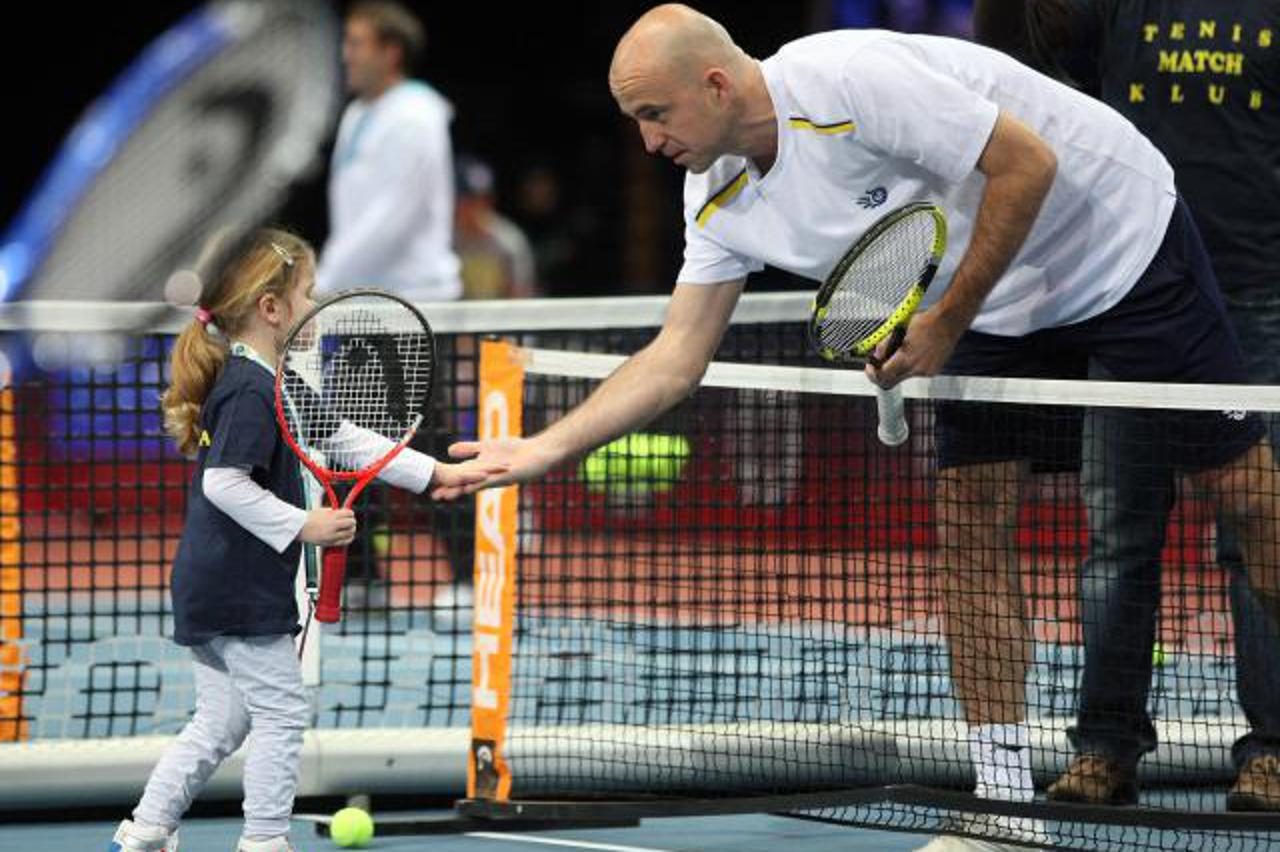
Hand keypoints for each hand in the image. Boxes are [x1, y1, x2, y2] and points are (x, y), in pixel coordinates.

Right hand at [299, 508, 355, 546]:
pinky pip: (345, 542)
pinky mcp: (330, 543)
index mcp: (332, 516)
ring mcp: (332, 535)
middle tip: (350, 521)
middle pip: (352, 523)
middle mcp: (333, 526)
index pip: (349, 513)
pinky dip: (348, 538)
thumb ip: (334, 512)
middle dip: (352, 522)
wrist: (299, 528)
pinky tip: (347, 536)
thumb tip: (343, 512)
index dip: (350, 513)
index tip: (349, 514)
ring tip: (348, 529)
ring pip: (350, 533)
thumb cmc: (308, 519)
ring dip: (351, 530)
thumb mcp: (322, 510)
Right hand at [431, 437, 556, 499]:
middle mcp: (486, 477)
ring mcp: (496, 479)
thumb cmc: (513, 450)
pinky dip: (479, 483)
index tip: (431, 489)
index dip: (446, 483)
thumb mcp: (485, 447)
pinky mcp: (506, 477)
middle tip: (434, 497)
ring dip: (461, 491)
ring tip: (447, 495)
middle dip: (450, 490)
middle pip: (465, 485)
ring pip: (475, 485)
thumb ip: (469, 449)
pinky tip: (468, 487)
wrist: (535, 453)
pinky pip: (491, 480)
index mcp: (480, 470)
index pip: (459, 478)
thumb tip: (449, 451)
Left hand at [867, 307, 967, 388]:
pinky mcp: (933, 370)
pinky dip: (911, 366)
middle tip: (878, 366)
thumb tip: (877, 354)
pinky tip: (915, 354)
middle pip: (892, 381)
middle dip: (884, 374)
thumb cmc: (926, 322)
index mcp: (906, 359)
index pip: (883, 375)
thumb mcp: (899, 331)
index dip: (873, 373)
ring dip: (898, 369)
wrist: (948, 321)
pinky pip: (916, 373)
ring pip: (905, 376)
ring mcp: (926, 371)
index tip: (870, 368)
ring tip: (900, 354)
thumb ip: (885, 345)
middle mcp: (916, 369)